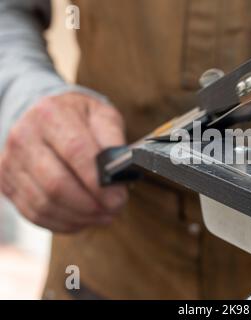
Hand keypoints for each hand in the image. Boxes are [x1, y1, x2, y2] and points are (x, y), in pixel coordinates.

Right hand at [0, 93, 127, 232]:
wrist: (47, 117)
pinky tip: (83, 219)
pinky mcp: (6, 182)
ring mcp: (11, 161)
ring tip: (103, 216)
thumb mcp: (103, 116)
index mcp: (51, 113)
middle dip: (90, 205)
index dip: (98, 181)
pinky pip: (34, 213)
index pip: (76, 151)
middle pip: (56, 183)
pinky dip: (62, 222)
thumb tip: (121, 171)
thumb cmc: (82, 119)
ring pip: (45, 203)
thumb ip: (113, 140)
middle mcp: (24, 135)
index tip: (118, 199)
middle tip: (114, 210)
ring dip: (79, 217)